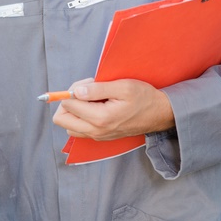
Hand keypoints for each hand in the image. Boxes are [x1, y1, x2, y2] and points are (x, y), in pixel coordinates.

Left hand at [53, 78, 174, 139]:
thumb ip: (97, 89)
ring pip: (68, 125)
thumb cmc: (143, 98)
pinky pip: (78, 129)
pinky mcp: (100, 137)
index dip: (74, 89)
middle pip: (61, 119)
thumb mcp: (122, 86)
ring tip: (91, 99)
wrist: (159, 114)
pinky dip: (80, 117)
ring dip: (73, 110)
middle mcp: (95, 131)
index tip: (89, 84)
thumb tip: (76, 92)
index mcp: (100, 118)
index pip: (67, 104)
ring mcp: (97, 136)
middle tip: (85, 91)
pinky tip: (95, 107)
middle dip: (67, 102)